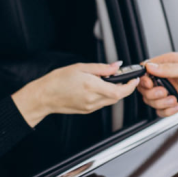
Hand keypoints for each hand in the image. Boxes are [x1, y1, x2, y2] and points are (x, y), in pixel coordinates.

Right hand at [13, 61, 137, 125]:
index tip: (134, 79)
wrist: (44, 96)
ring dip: (115, 92)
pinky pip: (102, 104)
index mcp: (92, 87)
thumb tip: (116, 66)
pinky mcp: (87, 110)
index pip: (119, 91)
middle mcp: (93, 100)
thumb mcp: (80, 68)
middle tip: (125, 78)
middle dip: (124, 88)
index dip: (130, 86)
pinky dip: (106, 96)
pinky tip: (99, 88)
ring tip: (110, 81)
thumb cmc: (57, 80)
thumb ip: (101, 68)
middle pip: (117, 97)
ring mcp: (90, 107)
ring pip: (111, 101)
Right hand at [137, 53, 177, 116]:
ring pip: (152, 101)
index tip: (150, 83)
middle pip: (146, 88)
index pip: (146, 69)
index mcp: (169, 64)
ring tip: (174, 100)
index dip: (144, 78)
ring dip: (160, 103)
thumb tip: (150, 67)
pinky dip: (167, 112)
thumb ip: (169, 69)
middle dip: (152, 93)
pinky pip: (163, 111)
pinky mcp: (177, 103)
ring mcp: (172, 90)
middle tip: (164, 92)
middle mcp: (169, 77)